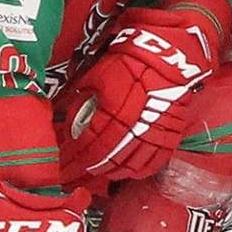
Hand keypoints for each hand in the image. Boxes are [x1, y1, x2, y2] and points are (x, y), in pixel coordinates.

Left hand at [58, 13, 217, 184]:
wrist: (168, 56)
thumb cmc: (128, 61)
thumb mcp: (97, 76)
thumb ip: (84, 101)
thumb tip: (71, 121)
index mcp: (113, 112)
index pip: (88, 144)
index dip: (74, 157)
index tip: (61, 166)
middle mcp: (133, 128)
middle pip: (106, 159)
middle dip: (87, 168)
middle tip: (73, 175)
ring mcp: (154, 133)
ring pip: (129, 164)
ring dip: (111, 172)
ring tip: (98, 174)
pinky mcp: (170, 135)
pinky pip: (154, 162)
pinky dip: (139, 171)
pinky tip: (128, 172)